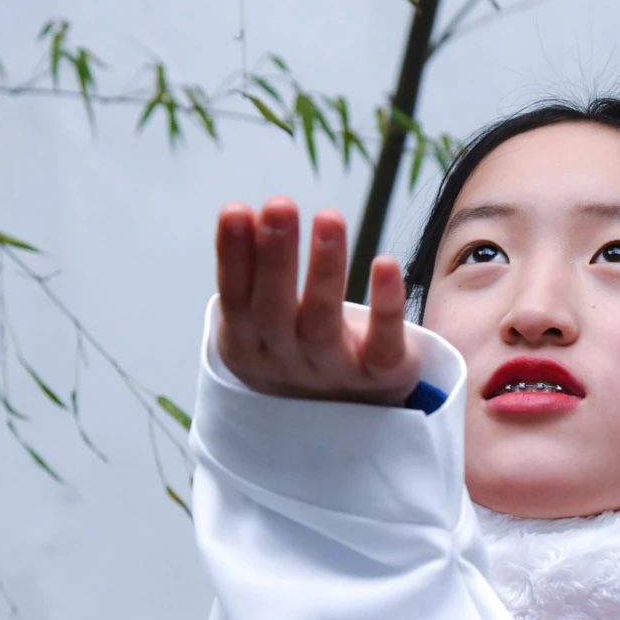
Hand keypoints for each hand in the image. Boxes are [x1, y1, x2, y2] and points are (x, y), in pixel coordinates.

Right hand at [215, 198, 422, 404]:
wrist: (343, 413)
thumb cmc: (296, 346)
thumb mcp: (262, 315)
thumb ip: (253, 272)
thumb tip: (239, 212)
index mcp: (248, 345)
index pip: (235, 299)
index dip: (233, 258)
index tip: (236, 210)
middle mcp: (286, 362)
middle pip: (274, 312)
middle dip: (275, 257)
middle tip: (279, 206)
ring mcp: (333, 373)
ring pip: (323, 325)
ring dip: (325, 270)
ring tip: (328, 218)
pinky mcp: (380, 377)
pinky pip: (383, 346)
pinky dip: (386, 307)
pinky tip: (385, 264)